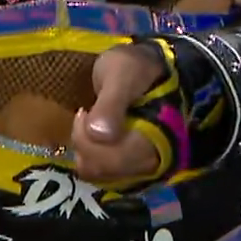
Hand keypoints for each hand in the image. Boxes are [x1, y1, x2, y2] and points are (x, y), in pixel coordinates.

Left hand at [71, 43, 167, 185]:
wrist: (146, 68)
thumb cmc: (135, 68)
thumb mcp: (122, 74)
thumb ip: (112, 103)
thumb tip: (100, 135)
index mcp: (156, 141)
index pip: (113, 160)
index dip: (89, 140)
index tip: (85, 111)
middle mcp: (151, 161)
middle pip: (102, 169)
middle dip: (84, 142)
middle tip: (86, 113)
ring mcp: (138, 164)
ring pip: (98, 172)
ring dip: (84, 148)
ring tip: (89, 121)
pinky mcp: (127, 164)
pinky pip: (99, 170)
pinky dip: (88, 153)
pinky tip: (90, 132)